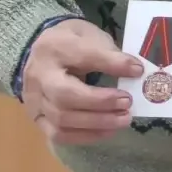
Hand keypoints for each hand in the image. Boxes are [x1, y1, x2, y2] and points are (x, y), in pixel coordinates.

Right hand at [22, 19, 143, 145]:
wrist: (40, 54)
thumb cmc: (72, 43)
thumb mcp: (91, 36)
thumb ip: (110, 53)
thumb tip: (135, 72)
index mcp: (56, 47)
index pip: (84, 57)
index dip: (112, 65)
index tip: (137, 70)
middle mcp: (40, 75)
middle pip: (65, 95)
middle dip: (100, 102)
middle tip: (127, 103)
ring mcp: (34, 99)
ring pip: (62, 119)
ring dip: (97, 123)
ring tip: (123, 119)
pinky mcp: (36, 118)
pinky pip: (58, 134)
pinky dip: (85, 136)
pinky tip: (107, 131)